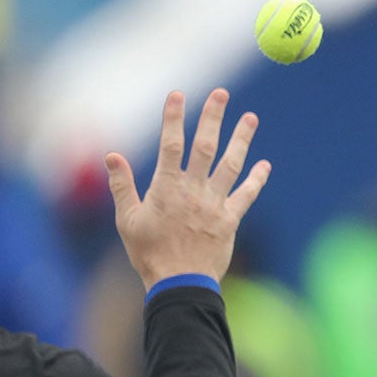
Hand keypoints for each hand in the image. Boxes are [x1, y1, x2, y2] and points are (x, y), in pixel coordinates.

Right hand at [105, 88, 270, 291]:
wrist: (180, 283)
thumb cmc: (149, 253)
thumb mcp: (127, 220)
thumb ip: (122, 186)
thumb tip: (111, 155)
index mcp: (166, 187)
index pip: (171, 143)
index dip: (173, 117)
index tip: (177, 94)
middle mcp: (193, 190)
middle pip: (205, 146)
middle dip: (213, 117)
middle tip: (222, 93)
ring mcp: (215, 203)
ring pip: (231, 164)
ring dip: (241, 139)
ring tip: (251, 117)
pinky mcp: (230, 219)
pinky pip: (246, 195)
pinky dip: (257, 179)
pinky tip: (265, 164)